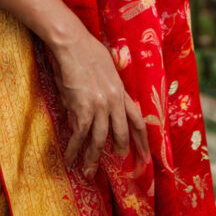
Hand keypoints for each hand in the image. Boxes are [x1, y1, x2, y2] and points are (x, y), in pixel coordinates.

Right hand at [50, 27, 149, 179]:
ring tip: (89, 171)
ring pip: (99, 140)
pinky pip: (79, 136)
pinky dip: (74, 150)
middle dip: (119, 150)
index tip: (145, 156)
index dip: (142, 140)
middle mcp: (113, 102)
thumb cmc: (87, 50)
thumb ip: (106, 90)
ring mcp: (98, 107)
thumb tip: (95, 108)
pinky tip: (70, 160)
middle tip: (117, 163)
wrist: (73, 44)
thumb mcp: (106, 70)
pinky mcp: (82, 109)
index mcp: (121, 91)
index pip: (137, 120)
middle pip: (121, 134)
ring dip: (93, 158)